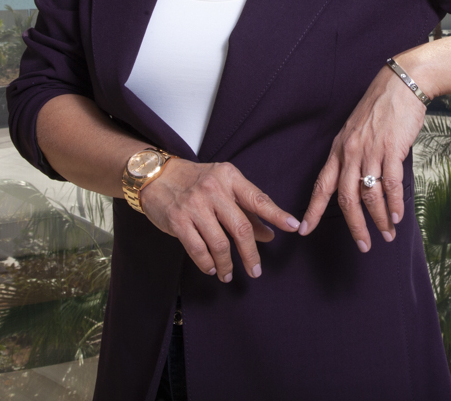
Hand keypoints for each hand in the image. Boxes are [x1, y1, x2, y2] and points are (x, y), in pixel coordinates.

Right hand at [140, 160, 300, 282]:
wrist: (157, 176)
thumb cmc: (195, 182)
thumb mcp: (223, 188)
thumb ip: (247, 211)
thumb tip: (270, 235)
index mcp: (230, 178)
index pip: (258, 199)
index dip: (277, 214)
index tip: (293, 227)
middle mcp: (214, 190)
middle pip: (241, 228)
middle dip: (251, 254)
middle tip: (256, 271)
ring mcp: (195, 205)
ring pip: (220, 243)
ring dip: (227, 264)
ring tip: (229, 274)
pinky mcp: (178, 220)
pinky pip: (198, 249)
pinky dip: (207, 263)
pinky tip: (212, 268)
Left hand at [300, 64, 427, 249]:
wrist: (401, 84)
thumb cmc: (381, 108)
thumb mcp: (357, 131)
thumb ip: (354, 156)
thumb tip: (359, 183)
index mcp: (339, 149)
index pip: (322, 185)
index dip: (313, 209)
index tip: (304, 229)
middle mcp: (351, 152)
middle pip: (346, 198)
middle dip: (354, 226)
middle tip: (363, 245)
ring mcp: (371, 151)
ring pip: (370, 195)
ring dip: (378, 219)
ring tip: (387, 234)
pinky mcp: (392, 149)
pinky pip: (390, 184)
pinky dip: (394, 203)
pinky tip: (397, 216)